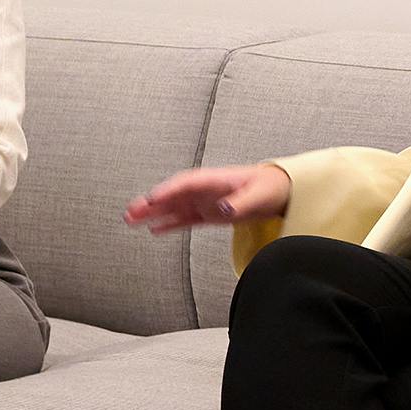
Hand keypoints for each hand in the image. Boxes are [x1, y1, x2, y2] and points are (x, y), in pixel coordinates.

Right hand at [127, 163, 289, 234]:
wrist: (280, 192)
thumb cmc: (270, 187)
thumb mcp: (259, 195)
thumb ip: (240, 203)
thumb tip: (224, 209)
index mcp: (214, 180)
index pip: (185, 183)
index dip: (168, 190)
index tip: (152, 199)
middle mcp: (205, 190)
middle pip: (172, 194)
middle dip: (151, 202)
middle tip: (131, 211)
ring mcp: (205, 201)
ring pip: (173, 207)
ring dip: (153, 213)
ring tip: (131, 219)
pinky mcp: (208, 214)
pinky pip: (184, 219)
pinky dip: (169, 224)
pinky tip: (154, 229)